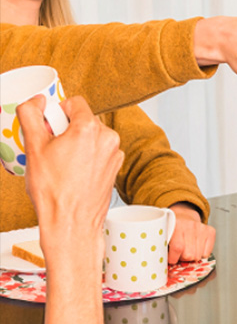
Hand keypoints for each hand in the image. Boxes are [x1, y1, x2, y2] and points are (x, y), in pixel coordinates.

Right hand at [20, 95, 122, 323]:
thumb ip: (31, 115)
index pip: (74, 102)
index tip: (49, 130)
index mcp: (89, 127)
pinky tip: (75, 175)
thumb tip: (37, 99)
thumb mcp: (33, 148)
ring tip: (63, 167)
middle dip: (67, 131)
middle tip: (52, 152)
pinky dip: (88, 157)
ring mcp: (115, 153)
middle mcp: (108, 136)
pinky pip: (99, 152)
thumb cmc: (52, 190)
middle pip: (83, 120)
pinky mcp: (116, 167)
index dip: (58, 113)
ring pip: (92, 137)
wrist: (71, 224)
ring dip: (78, 145)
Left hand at [168, 203, 215, 263]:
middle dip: (183, 258)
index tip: (171, 259)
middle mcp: (190, 225)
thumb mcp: (165, 234)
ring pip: (198, 256)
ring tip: (188, 250)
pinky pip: (207, 253)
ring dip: (192, 257)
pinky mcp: (210, 231)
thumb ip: (164, 246)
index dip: (173, 258)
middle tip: (180, 253)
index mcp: (176, 225)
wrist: (185, 216)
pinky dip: (202, 255)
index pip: (177, 248)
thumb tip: (164, 262)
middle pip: (188, 255)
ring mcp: (201, 228)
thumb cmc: (174, 229)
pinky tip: (197, 248)